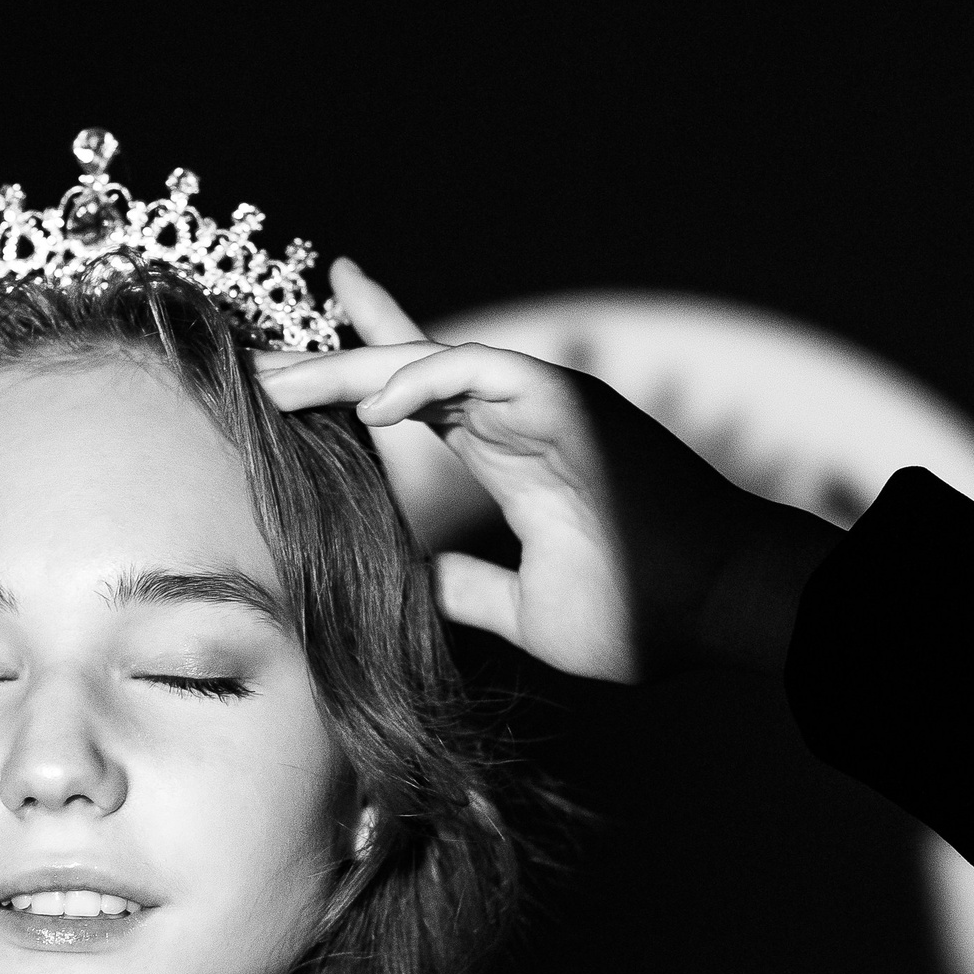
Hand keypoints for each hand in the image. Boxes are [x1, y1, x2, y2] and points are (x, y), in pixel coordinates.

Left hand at [255, 257, 840, 681]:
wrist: (718, 611)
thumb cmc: (643, 613)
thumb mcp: (524, 608)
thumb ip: (464, 586)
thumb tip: (403, 586)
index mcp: (508, 457)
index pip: (417, 400)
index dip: (356, 379)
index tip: (286, 377)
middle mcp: (519, 419)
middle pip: (405, 369)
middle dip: (327, 365)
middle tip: (255, 361)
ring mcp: (544, 404)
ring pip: (429, 361)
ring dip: (351, 367)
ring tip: (281, 381)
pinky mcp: (569, 401)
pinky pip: (483, 370)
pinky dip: (425, 378)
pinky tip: (374, 402)